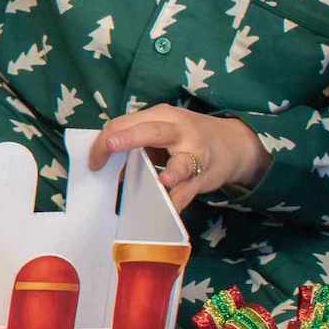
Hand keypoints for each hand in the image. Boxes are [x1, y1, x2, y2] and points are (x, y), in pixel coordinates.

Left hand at [88, 105, 270, 213]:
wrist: (235, 143)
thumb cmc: (187, 137)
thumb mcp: (164, 130)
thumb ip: (138, 144)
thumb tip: (109, 169)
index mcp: (161, 116)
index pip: (126, 123)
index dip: (105, 141)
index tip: (93, 162)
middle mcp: (178, 130)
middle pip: (152, 132)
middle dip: (130, 138)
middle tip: (110, 146)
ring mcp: (194, 154)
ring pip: (182, 163)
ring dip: (172, 173)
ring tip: (164, 181)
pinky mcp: (204, 177)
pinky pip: (188, 192)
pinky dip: (177, 202)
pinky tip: (168, 211)